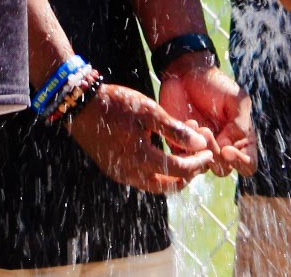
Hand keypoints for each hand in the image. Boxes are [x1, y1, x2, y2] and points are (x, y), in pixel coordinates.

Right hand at [66, 82, 215, 193]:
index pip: (179, 170)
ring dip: (173, 175)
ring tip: (185, 158)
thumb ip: (176, 130)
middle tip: (200, 162)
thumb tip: (201, 144)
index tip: (209, 153)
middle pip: (168, 186)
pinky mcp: (114, 170)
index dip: (197, 163)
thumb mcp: (150, 112)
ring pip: (155, 185)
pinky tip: (164, 156)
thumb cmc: (117, 104)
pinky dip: (158, 172)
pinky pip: (142, 179)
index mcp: (141, 159)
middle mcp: (131, 173)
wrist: (81, 106)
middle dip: (188, 176)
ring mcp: (121, 174)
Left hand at [158, 54, 257, 175]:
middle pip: (224, 169)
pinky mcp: (182, 146)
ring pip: (203, 166)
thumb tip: (228, 149)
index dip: (240, 163)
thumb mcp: (237, 100)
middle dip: (215, 153)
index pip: (248, 164)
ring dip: (200, 149)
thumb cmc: (216, 85)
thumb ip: (240, 124)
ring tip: (197, 125)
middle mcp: (223, 147)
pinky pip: (184, 158)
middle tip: (207, 130)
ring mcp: (202, 148)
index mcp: (241, 139)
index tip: (228, 149)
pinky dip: (185, 146)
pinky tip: (189, 123)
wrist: (187, 74)